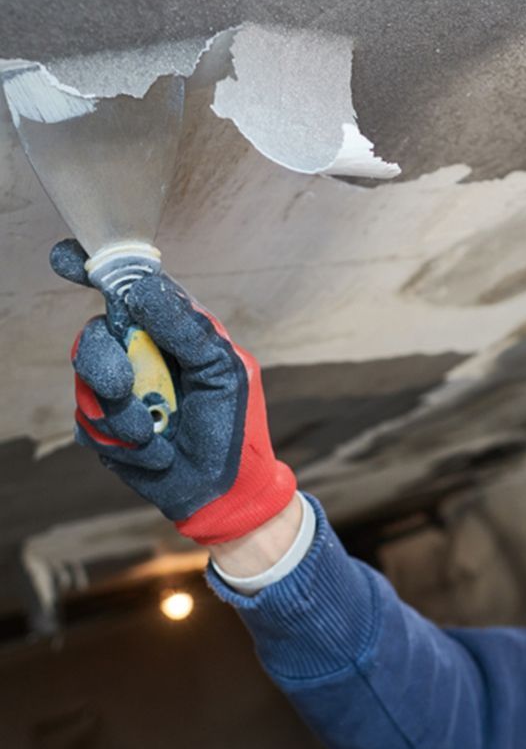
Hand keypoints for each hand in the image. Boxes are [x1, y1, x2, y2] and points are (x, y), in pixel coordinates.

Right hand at [52, 239, 296, 543]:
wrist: (226, 490)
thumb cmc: (234, 424)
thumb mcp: (222, 370)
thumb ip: (186, 329)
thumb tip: (141, 289)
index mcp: (174, 332)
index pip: (132, 291)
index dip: (96, 271)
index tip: (68, 259)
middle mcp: (143, 354)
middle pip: (95, 335)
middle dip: (103, 363)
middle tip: (122, 386)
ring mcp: (120, 390)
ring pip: (86, 381)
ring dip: (122, 415)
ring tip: (156, 433)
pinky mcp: (104, 427)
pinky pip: (89, 423)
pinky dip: (124, 441)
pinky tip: (155, 451)